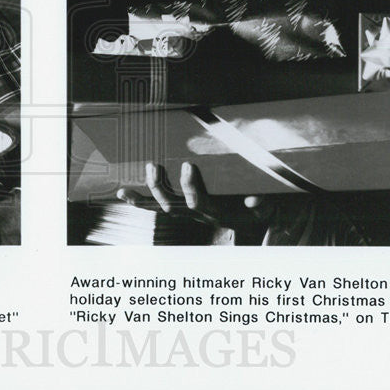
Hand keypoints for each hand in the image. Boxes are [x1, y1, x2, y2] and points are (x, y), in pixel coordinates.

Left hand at [117, 162, 263, 232]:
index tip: (187, 166)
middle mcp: (197, 215)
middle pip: (173, 206)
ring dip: (146, 193)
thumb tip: (253, 201)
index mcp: (216, 213)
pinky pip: (154, 208)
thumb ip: (262, 205)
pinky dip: (138, 202)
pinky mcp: (180, 210)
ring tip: (136, 179)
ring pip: (161, 207)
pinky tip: (123, 194)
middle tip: (154, 165)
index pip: (199, 202)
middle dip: (161, 187)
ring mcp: (186, 213)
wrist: (248, 224)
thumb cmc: (256, 212)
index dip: (190, 186)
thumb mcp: (266, 209)